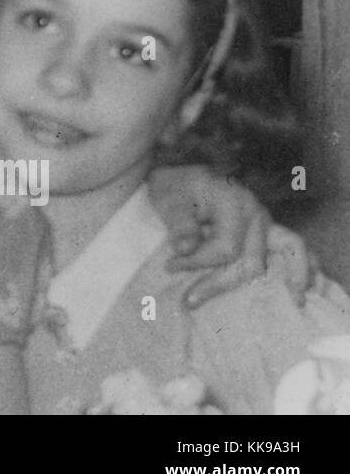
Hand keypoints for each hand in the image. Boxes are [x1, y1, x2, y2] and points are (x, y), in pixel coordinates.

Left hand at [148, 165, 313, 307]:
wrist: (183, 170)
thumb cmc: (177, 187)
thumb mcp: (169, 198)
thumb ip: (179, 223)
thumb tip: (184, 249)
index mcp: (235, 204)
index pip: (226, 248)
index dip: (198, 262)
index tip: (171, 266)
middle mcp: (257, 214)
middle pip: (252, 261)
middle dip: (222, 283)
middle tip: (191, 299)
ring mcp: (267, 223)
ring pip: (287, 255)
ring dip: (290, 278)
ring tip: (292, 303)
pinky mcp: (268, 231)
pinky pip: (295, 249)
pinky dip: (304, 266)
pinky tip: (303, 288)